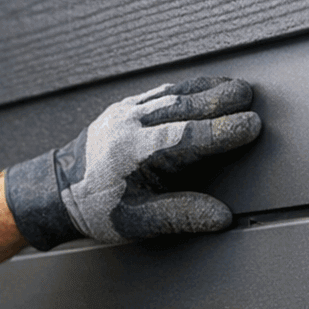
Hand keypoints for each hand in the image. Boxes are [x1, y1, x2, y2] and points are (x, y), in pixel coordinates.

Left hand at [3, 77, 260, 248]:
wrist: (57, 190)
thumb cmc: (97, 209)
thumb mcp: (138, 222)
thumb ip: (180, 216)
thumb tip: (221, 217)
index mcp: (135, 154)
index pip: (187, 137)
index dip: (222, 131)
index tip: (251, 126)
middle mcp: (130, 126)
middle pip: (183, 107)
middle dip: (220, 101)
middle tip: (251, 98)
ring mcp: (126, 112)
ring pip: (173, 94)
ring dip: (207, 89)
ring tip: (237, 87)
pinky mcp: (124, 107)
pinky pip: (160, 92)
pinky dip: (187, 88)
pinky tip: (205, 86)